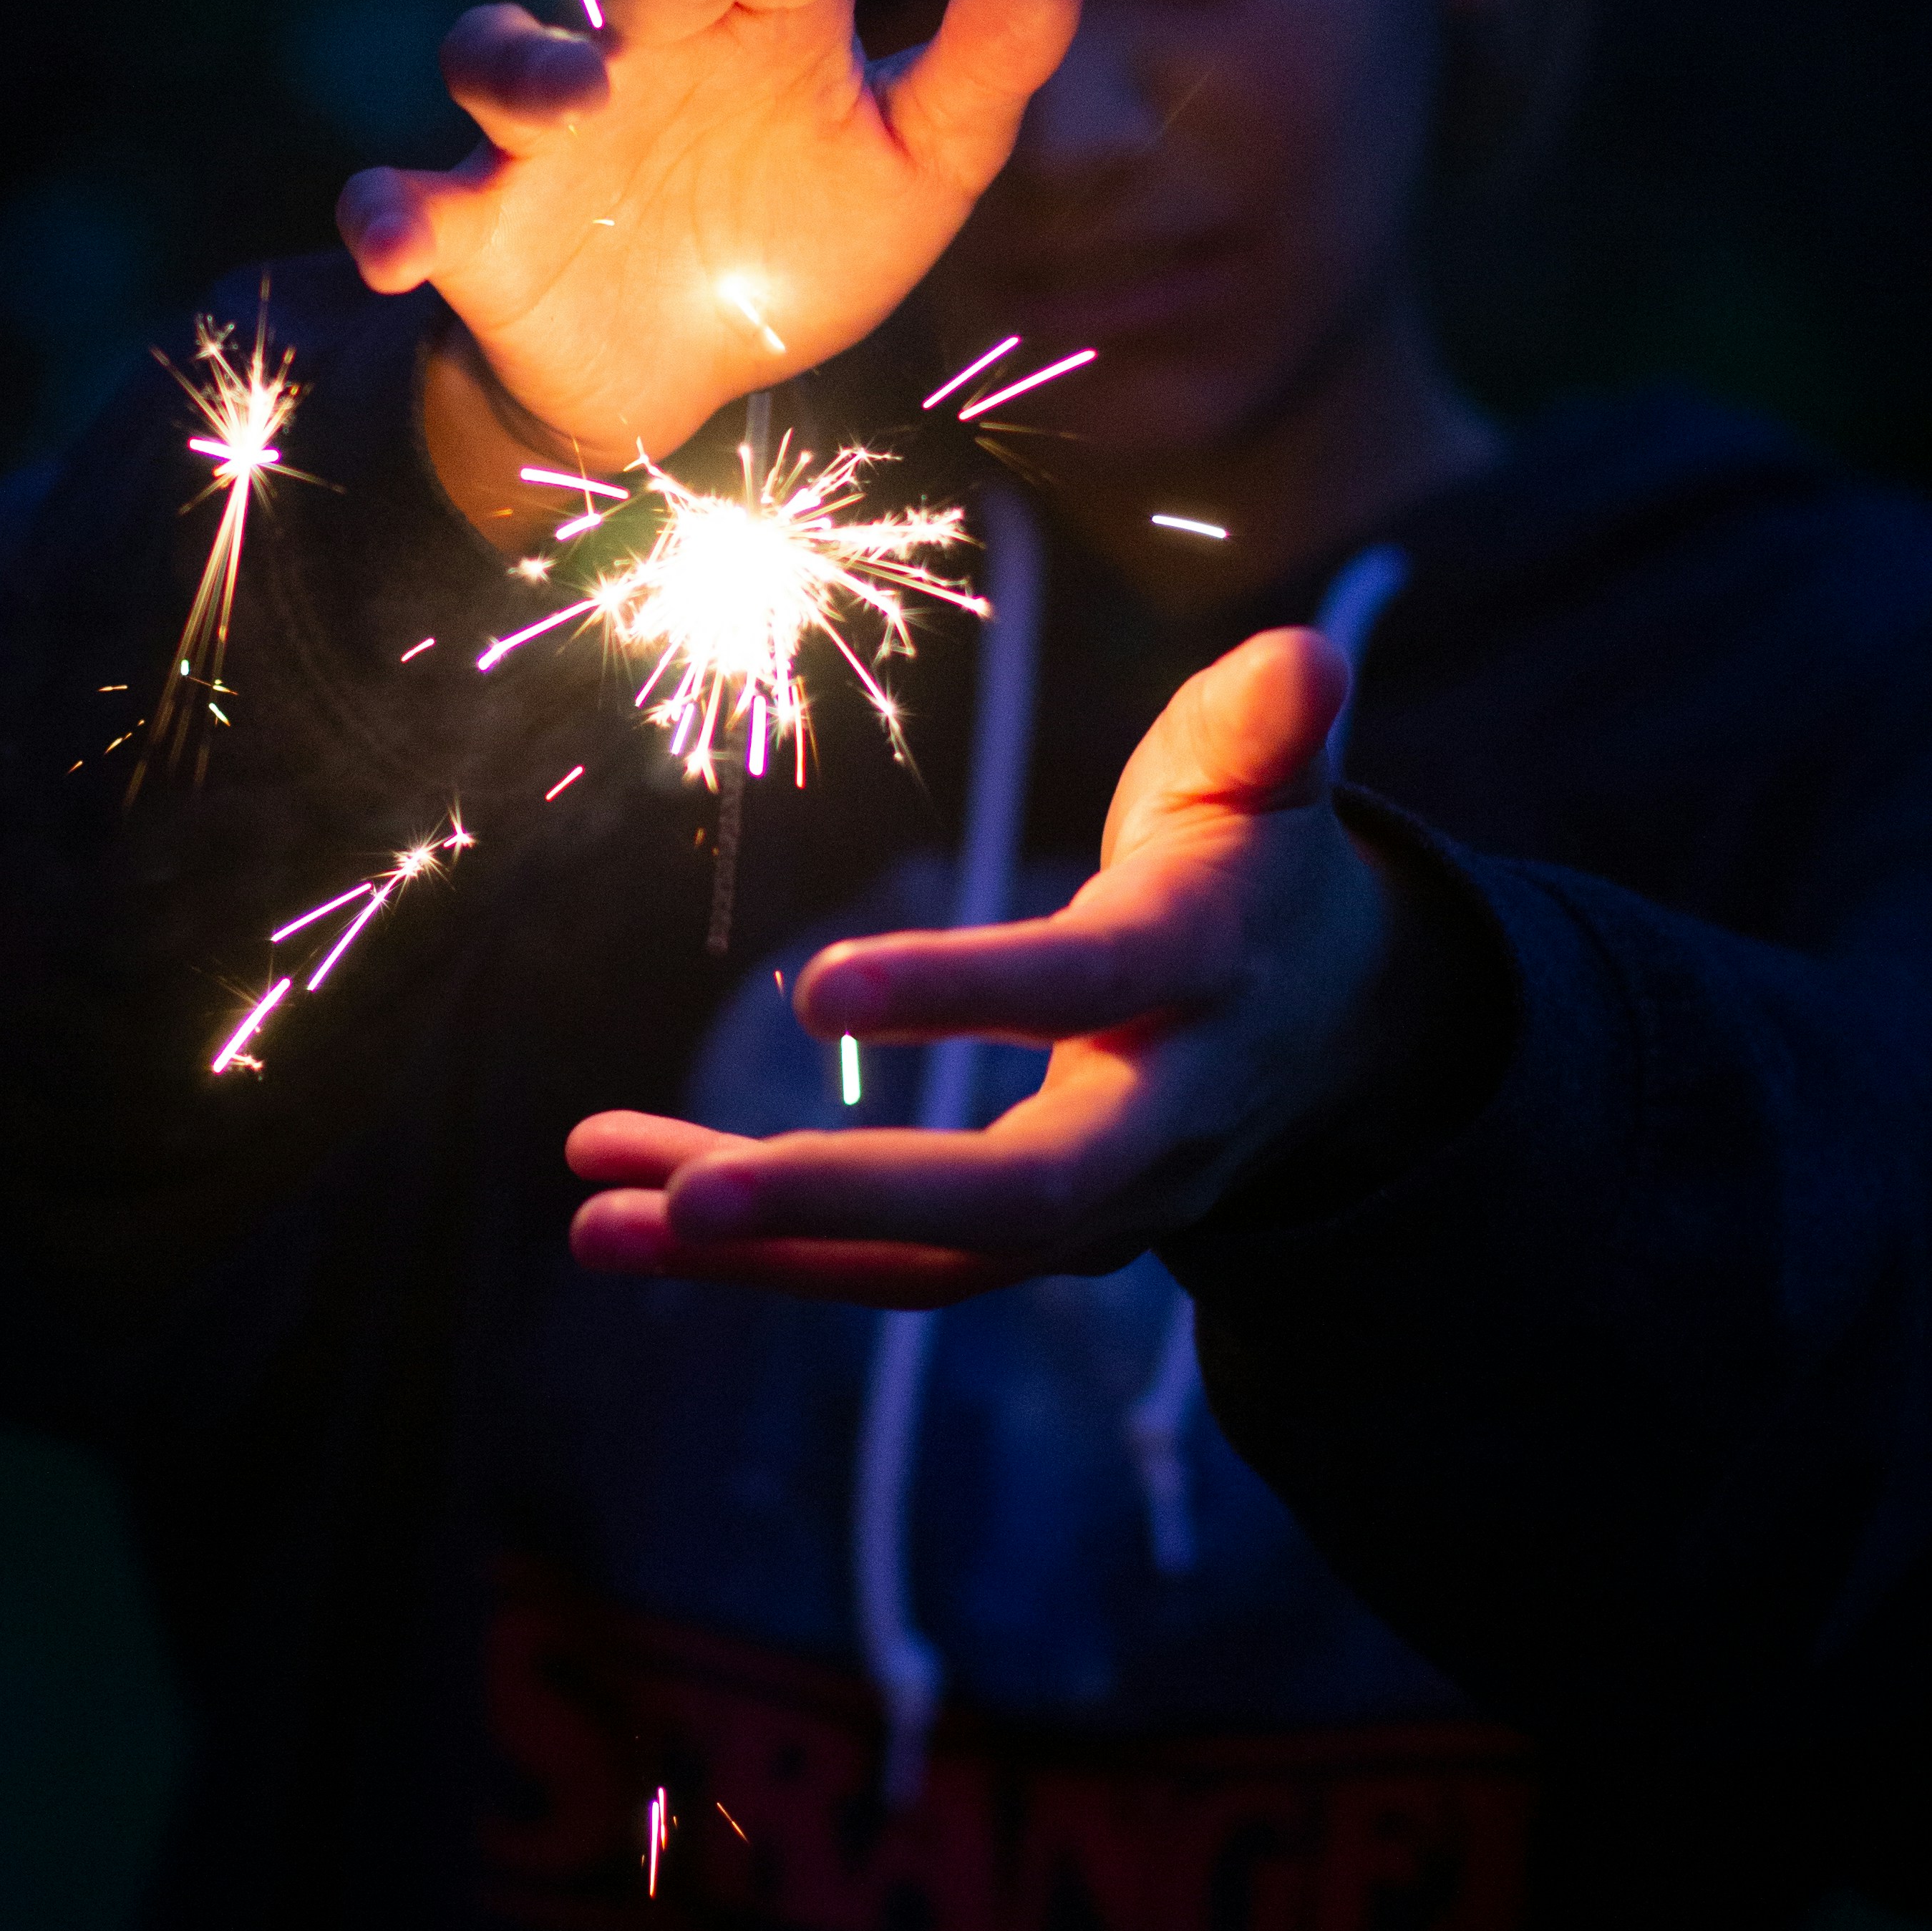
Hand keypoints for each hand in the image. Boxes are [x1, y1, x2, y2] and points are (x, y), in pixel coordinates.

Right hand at [335, 0, 1081, 499]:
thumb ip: (976, 76)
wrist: (684, 375)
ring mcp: (545, 135)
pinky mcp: (473, 225)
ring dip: (528, 64)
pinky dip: (387, 217)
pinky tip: (398, 249)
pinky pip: (401, 201)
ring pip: (499, 53)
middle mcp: (644, 48)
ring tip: (580, 99)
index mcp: (757, 20)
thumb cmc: (794, 241)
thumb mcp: (912, 171)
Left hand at [566, 629, 1397, 1305]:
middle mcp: (1160, 1122)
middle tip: (686, 1196)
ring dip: (763, 1250)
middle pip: (1017, 1197)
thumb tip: (1308, 660)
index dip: (961, 990)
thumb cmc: (1259, 864)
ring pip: (934, 1263)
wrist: (1332, 1035)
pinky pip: (897, 1270)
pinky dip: (767, 1252)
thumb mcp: (1269, 778)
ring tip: (599, 1221)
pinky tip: (629, 1217)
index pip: (1085, 990)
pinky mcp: (1034, 1244)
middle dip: (847, 1200)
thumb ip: (1269, 723)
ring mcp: (1102, 1209)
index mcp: (1205, 973)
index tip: (815, 985)